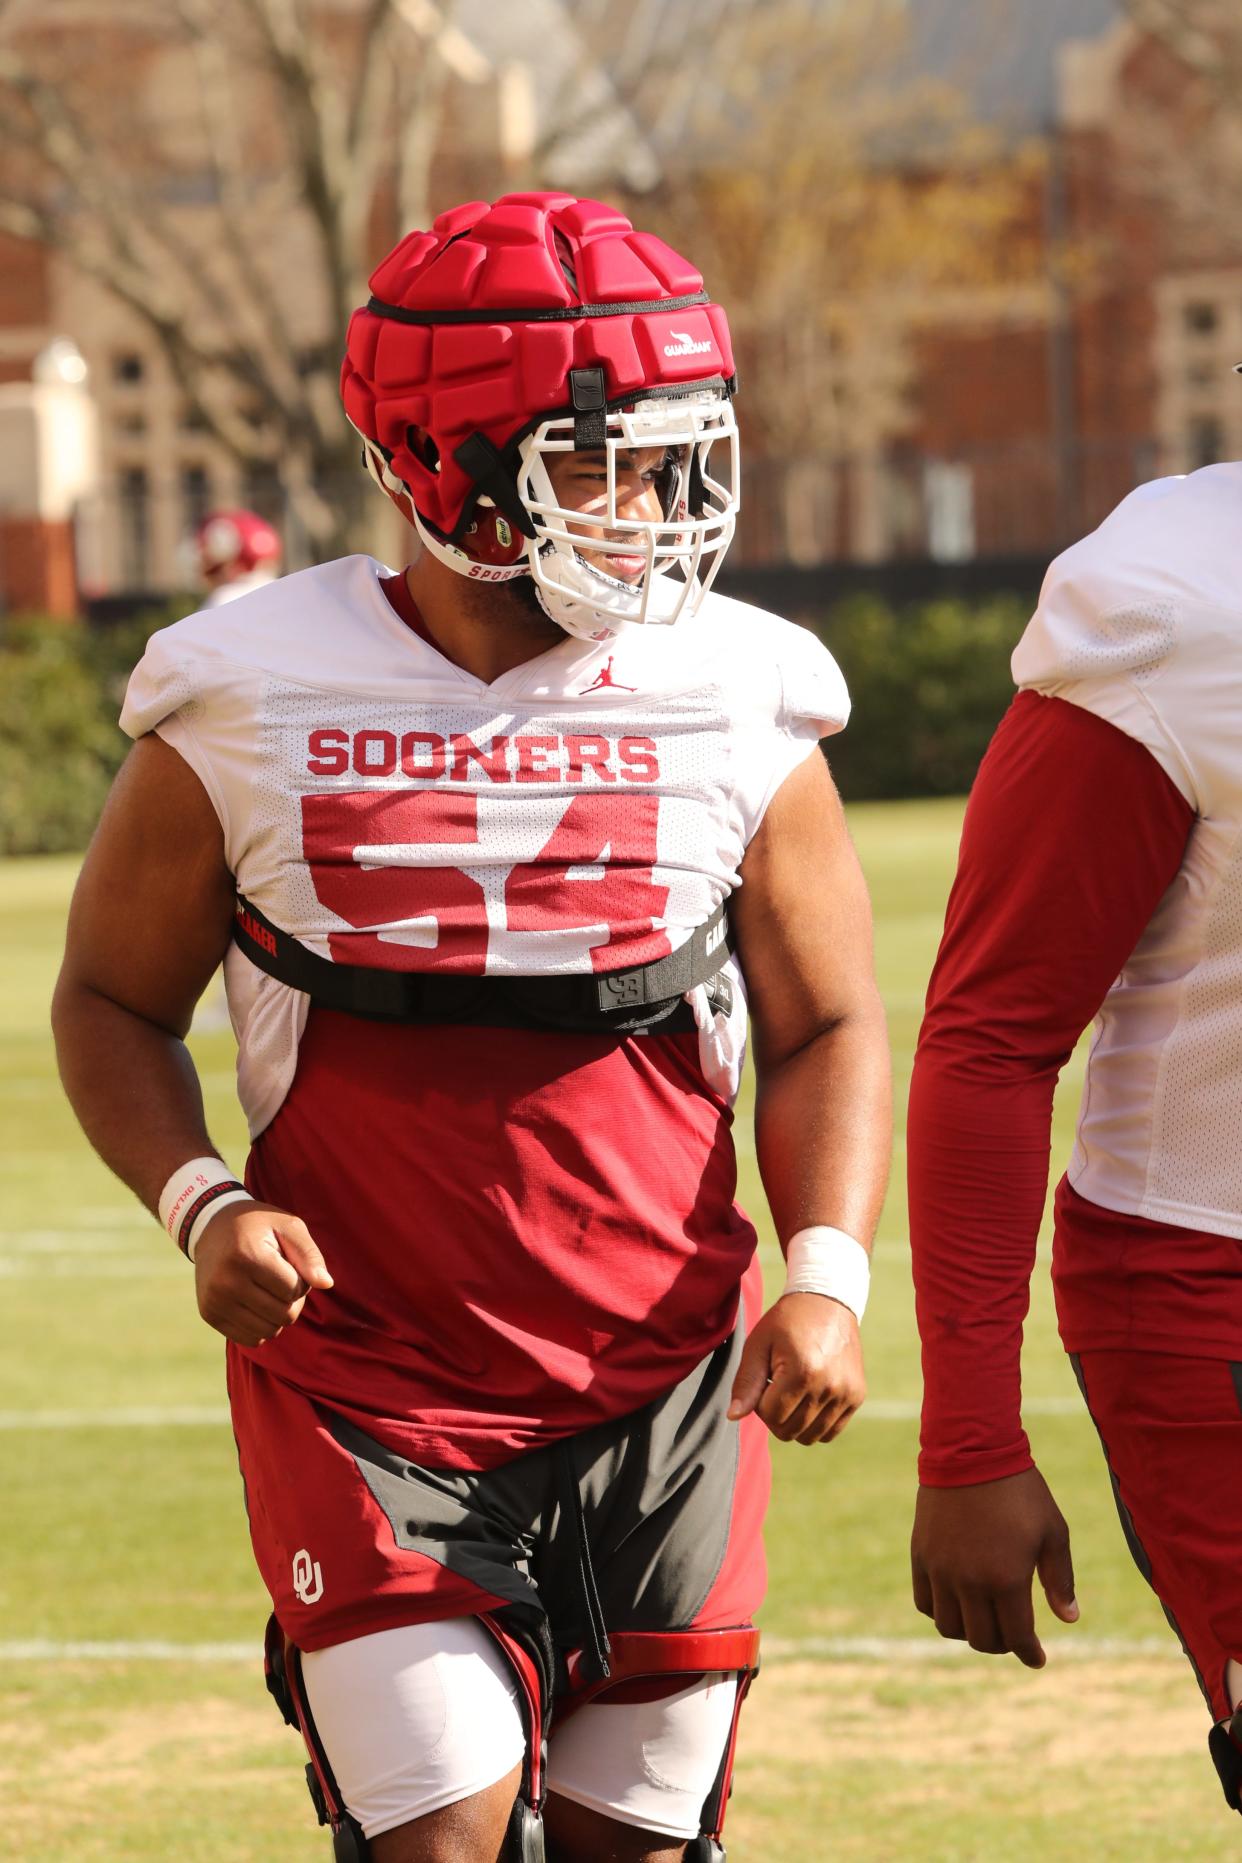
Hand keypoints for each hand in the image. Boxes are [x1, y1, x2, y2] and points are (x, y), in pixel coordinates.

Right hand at [193, 1201, 333, 1345]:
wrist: (211, 1226)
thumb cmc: (258, 1227)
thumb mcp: (288, 1227)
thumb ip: (310, 1254)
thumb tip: (326, 1284)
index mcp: (247, 1256)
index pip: (294, 1289)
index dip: (301, 1279)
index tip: (289, 1264)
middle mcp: (227, 1282)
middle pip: (284, 1314)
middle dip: (292, 1299)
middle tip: (281, 1278)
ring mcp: (215, 1301)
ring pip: (270, 1331)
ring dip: (278, 1315)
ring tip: (269, 1290)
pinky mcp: (209, 1315)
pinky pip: (251, 1339)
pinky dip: (262, 1326)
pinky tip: (256, 1304)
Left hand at [727, 1292, 864, 1443]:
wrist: (828, 1301)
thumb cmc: (787, 1321)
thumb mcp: (759, 1344)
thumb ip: (745, 1382)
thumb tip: (733, 1416)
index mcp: (802, 1372)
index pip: (770, 1415)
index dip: (759, 1401)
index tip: (765, 1378)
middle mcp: (829, 1387)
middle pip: (788, 1431)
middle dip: (775, 1414)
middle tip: (777, 1385)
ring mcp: (846, 1394)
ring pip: (809, 1437)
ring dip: (794, 1420)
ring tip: (794, 1390)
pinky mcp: (856, 1396)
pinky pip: (829, 1432)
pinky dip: (814, 1424)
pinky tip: (809, 1397)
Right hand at [910, 1467, 1078, 1668]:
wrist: (971, 1451)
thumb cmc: (1020, 1491)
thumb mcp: (1053, 1531)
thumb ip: (1059, 1579)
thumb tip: (1069, 1619)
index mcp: (1006, 1578)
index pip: (1017, 1636)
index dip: (1029, 1653)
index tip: (1037, 1658)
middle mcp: (969, 1581)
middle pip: (982, 1639)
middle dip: (1003, 1644)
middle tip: (1014, 1634)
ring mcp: (941, 1570)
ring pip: (950, 1627)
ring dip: (970, 1631)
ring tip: (985, 1619)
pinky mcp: (921, 1556)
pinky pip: (925, 1602)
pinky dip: (941, 1612)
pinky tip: (958, 1602)